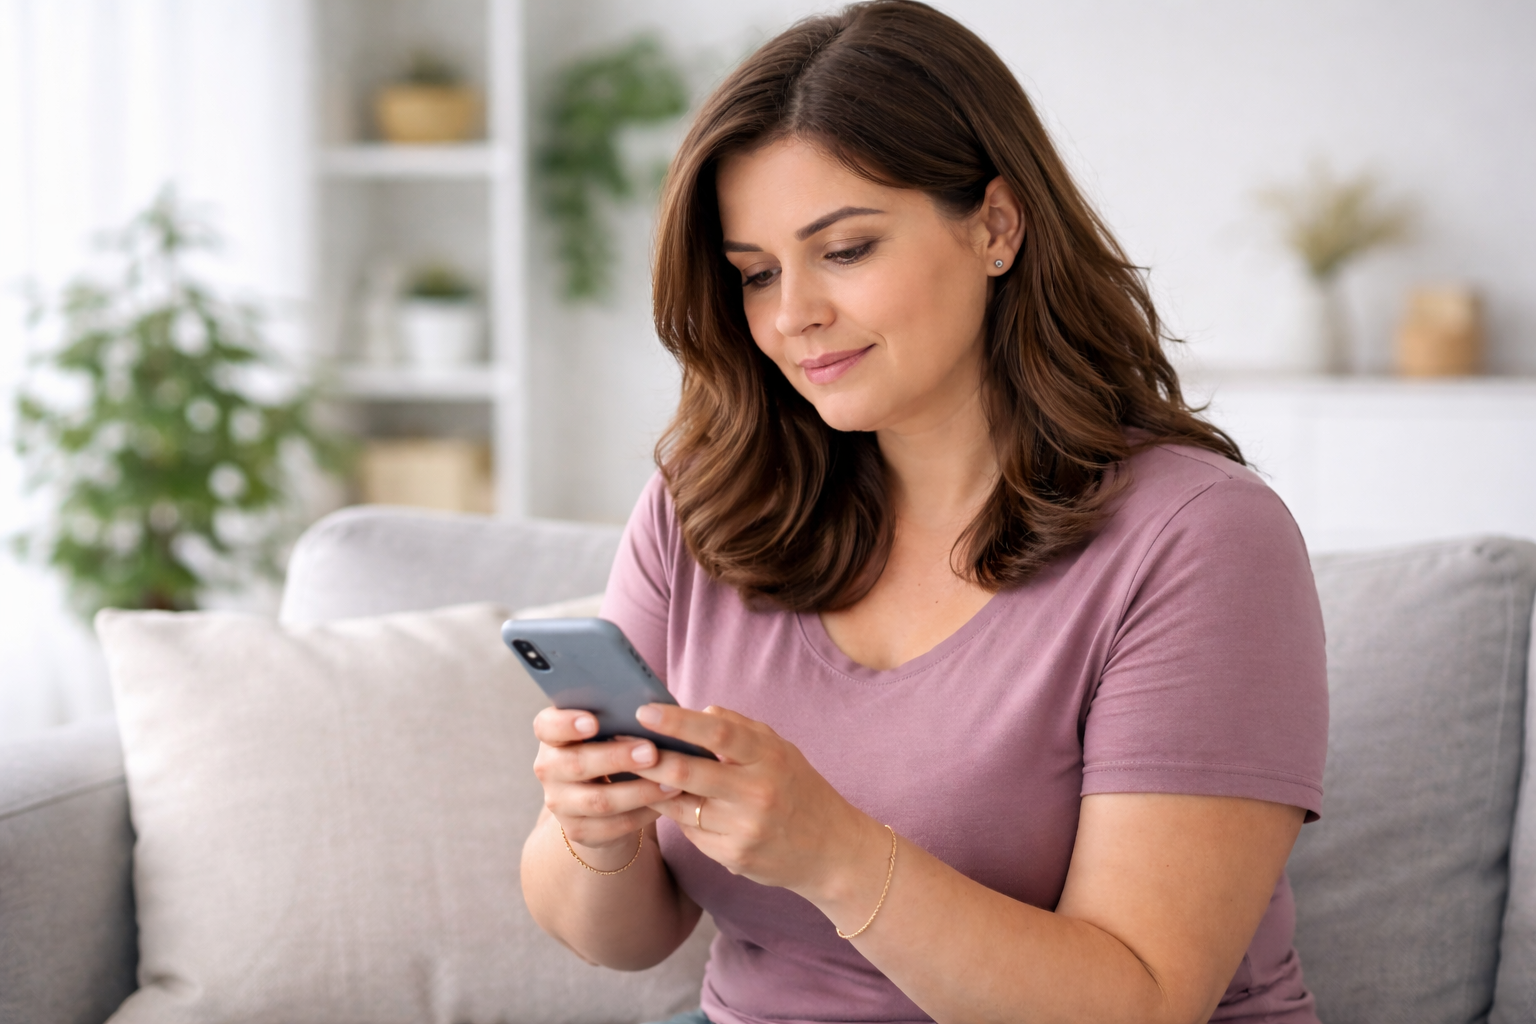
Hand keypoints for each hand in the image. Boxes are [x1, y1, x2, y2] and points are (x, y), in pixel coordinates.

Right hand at [531, 708, 672, 858]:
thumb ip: (619, 714)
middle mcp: (549, 769)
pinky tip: (665, 803)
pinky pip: (613, 825)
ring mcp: (559, 803)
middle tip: (650, 751)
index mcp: (552, 736)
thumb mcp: (608, 729)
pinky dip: (642, 813)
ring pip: (598, 800)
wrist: (599, 796)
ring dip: (637, 791)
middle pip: (576, 763)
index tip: (593, 721)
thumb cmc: (610, 746)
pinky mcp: (578, 830)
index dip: (566, 723)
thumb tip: (653, 700)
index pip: (547, 726)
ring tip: (670, 782)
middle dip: (615, 758)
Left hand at [632, 703, 887, 902]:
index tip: (644, 710)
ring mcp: (743, 829)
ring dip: (651, 789)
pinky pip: (690, 832)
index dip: (677, 722)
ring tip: (630, 770)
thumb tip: (697, 711)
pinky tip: (667, 804)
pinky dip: (676, 816)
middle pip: (687, 772)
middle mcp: (756, 793)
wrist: (831, 851)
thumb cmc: (799, 790)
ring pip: (679, 806)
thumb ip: (740, 729)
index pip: (717, 733)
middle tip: (617, 742)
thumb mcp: (780, 751)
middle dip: (648, 757)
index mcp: (768, 758)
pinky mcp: (731, 858)